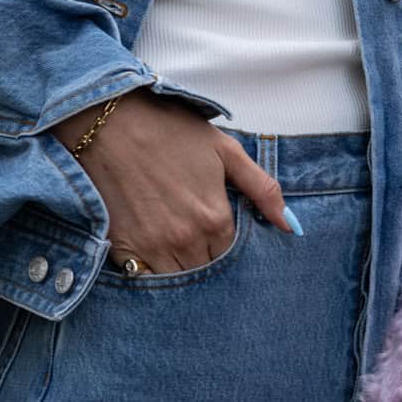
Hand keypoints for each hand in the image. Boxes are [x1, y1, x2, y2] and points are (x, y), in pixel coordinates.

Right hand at [52, 90, 293, 272]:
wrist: (111, 122)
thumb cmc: (170, 131)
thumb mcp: (225, 150)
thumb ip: (262, 189)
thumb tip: (291, 226)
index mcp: (215, 218)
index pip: (232, 256)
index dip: (228, 246)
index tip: (219, 233)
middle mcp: (186, 239)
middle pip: (206, 271)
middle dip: (207, 260)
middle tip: (199, 240)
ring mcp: (152, 247)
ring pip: (178, 279)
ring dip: (181, 269)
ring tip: (178, 247)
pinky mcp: (122, 248)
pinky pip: (143, 278)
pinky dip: (151, 271)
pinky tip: (153, 251)